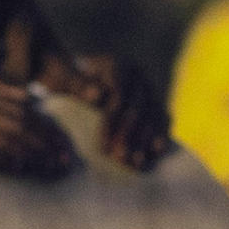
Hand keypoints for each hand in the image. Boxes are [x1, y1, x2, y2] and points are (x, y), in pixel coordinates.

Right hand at [0, 70, 67, 184]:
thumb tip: (26, 98)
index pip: (17, 103)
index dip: (42, 122)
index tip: (60, 139)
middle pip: (16, 120)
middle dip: (44, 140)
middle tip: (63, 156)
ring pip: (4, 138)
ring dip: (31, 154)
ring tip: (50, 166)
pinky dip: (6, 164)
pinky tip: (22, 171)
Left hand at [30, 49, 172, 172]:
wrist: (80, 81)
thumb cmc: (68, 82)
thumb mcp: (65, 80)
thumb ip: (78, 85)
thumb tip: (97, 95)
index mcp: (117, 65)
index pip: (118, 95)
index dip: (112, 122)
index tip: (102, 146)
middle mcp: (137, 75)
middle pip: (137, 107)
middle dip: (129, 136)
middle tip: (119, 158)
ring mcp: (148, 89)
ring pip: (153, 115)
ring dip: (145, 141)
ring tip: (136, 163)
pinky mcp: (155, 103)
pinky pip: (163, 119)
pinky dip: (160, 135)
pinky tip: (155, 153)